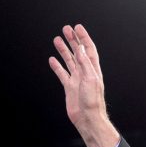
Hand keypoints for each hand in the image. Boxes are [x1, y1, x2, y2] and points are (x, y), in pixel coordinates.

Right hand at [49, 24, 117, 146]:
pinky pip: (62, 73)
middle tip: (66, 29)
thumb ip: (85, 63)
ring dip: (63, 50)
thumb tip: (80, 48)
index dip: (83, 38)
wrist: (87, 118)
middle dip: (73, 40)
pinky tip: (52, 59)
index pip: (88, 49)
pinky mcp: (69, 87)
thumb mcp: (90, 79)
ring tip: (57, 39)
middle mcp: (85, 73)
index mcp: (93, 69)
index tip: (77, 27)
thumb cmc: (92, 101)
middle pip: (78, 52)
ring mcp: (77, 79)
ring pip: (69, 61)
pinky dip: (57, 66)